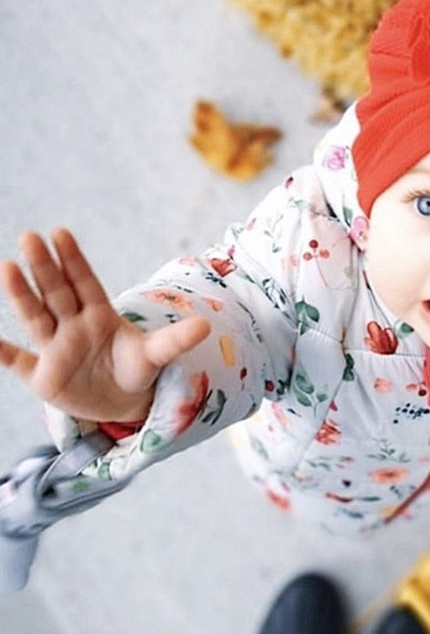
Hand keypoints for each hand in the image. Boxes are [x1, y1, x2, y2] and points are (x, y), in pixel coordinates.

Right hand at [0, 229, 210, 422]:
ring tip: (7, 267)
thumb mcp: (157, 354)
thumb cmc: (136, 368)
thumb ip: (176, 340)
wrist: (121, 401)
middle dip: (45, 267)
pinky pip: (17, 361)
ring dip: (22, 295)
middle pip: (57, 292)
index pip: (85, 282)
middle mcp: (73, 325)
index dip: (74, 260)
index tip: (60, 232)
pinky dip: (2, 351)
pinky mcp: (43, 376)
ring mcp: (55, 349)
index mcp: (100, 315)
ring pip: (36, 317)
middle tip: (30, 237)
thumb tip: (206, 326)